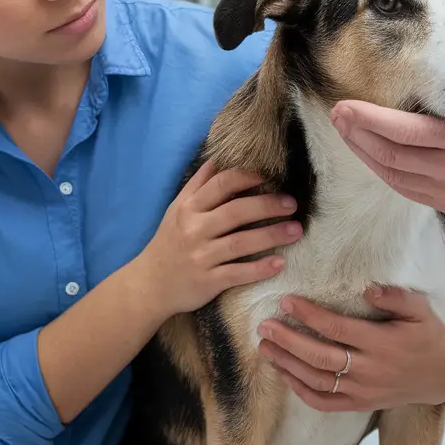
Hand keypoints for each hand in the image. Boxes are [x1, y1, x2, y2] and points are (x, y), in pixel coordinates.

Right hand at [134, 161, 301, 315]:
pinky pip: (237, 273)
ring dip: (271, 236)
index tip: (270, 177)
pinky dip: (259, 269)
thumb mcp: (176, 210)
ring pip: (240, 243)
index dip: (248, 177)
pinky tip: (279, 264)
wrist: (149, 285)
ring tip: (296, 231)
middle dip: (267, 205)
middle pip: (236, 212)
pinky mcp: (207, 281)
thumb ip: (198, 186)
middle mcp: (194, 230)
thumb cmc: (169, 243)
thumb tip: (218, 160)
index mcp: (189, 209)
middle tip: (292, 204)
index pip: (221, 184)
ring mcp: (201, 257)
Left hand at [256, 287, 444, 411]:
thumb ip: (396, 297)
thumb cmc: (427, 335)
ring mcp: (363, 391)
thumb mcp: (421, 310)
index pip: (337, 329)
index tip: (287, 301)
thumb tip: (368, 289)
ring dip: (288, 365)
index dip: (310, 315)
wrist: (442, 375)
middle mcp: (369, 370)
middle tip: (265, 325)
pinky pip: (325, 403)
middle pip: (320, 357)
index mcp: (382, 343)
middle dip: (288, 341)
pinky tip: (283, 373)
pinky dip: (301, 391)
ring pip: (317, 381)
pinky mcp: (360, 404)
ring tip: (265, 347)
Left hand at [329, 85, 444, 233]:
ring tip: (345, 130)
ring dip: (363, 151)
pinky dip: (382, 169)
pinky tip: (369, 153)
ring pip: (391, 172)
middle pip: (389, 153)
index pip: (405, 130)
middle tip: (337, 113)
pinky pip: (403, 187)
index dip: (369, 119)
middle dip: (357, 134)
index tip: (346, 104)